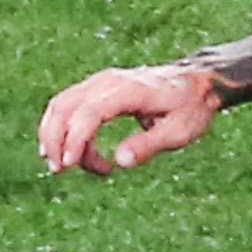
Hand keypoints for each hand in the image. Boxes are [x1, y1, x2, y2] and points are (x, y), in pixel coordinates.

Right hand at [38, 64, 221, 175]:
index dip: (76, 139)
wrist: (195, 83)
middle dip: (56, 141)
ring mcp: (100, 81)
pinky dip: (62, 129)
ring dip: (55, 136)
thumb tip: (119, 162)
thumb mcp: (179, 132)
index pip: (90, 112)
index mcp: (131, 90)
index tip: (71, 165)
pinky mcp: (96, 87)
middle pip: (65, 107)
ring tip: (71, 166)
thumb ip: (149, 145)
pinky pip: (68, 105)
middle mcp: (109, 81)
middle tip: (62, 171)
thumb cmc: (190, 109)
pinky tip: (70, 153)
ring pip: (60, 106)